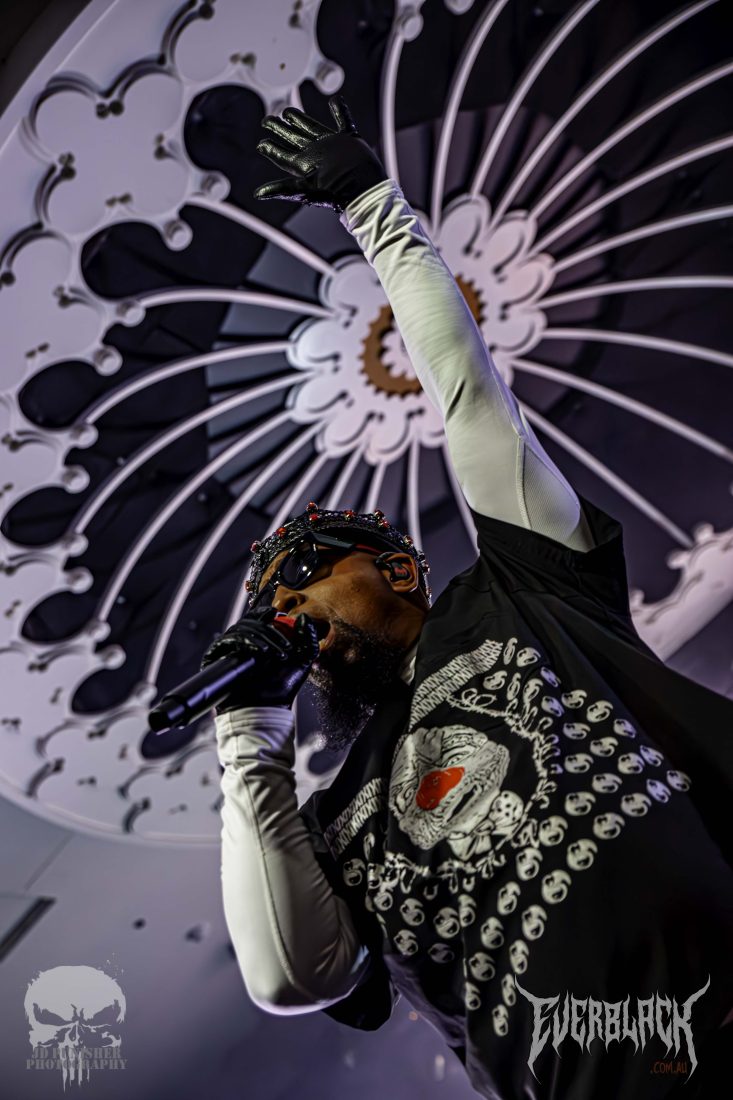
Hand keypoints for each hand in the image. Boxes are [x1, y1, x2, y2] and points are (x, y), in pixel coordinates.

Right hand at [200, 607, 319, 713]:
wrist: (267, 708)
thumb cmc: (283, 687)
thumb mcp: (302, 659)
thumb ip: (307, 637)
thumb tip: (303, 617)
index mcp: (258, 639)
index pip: (256, 618)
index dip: (263, 613)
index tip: (275, 613)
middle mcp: (241, 643)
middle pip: (249, 622)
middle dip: (269, 631)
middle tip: (285, 647)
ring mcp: (228, 650)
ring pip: (240, 629)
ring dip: (261, 637)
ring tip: (276, 653)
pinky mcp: (216, 657)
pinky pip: (228, 641)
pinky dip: (246, 642)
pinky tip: (261, 652)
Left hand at [253, 94, 388, 211]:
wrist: (364, 189)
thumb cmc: (338, 192)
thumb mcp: (306, 190)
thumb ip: (283, 188)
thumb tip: (258, 194)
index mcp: (305, 165)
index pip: (283, 156)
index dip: (271, 149)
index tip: (261, 144)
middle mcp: (316, 154)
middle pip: (293, 138)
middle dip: (280, 130)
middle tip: (266, 120)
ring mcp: (331, 146)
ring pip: (312, 127)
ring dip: (300, 119)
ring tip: (288, 112)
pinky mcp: (348, 140)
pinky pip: (344, 121)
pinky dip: (340, 110)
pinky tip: (335, 101)